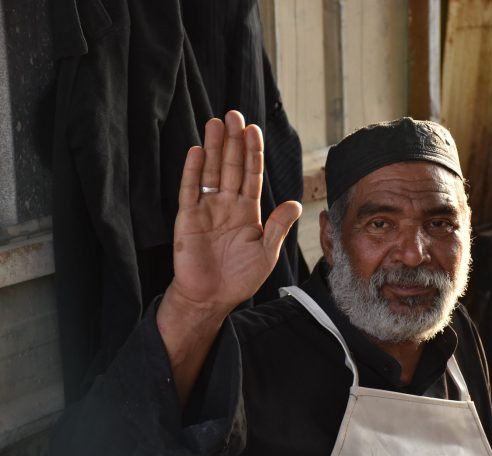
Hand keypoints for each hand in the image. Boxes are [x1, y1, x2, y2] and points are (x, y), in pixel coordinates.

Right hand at [165, 110, 301, 320]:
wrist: (211, 297)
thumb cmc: (239, 277)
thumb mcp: (266, 252)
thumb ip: (278, 227)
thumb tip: (297, 203)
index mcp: (247, 210)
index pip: (251, 174)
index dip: (252, 152)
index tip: (254, 129)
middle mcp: (227, 204)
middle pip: (231, 166)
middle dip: (233, 141)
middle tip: (234, 115)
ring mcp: (207, 209)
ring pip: (212, 172)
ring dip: (214, 148)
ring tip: (216, 123)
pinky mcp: (188, 218)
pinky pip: (191, 190)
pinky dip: (193, 171)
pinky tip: (198, 151)